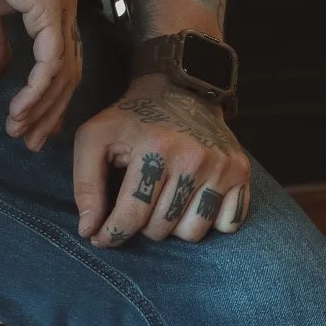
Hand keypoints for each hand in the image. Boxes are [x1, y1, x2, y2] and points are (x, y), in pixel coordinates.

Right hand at [0, 0, 81, 148]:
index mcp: (54, 7)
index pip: (62, 61)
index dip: (50, 96)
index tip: (35, 125)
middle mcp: (66, 9)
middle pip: (68, 73)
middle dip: (49, 111)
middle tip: (29, 141)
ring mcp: (61, 8)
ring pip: (62, 73)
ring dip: (40, 107)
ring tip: (17, 130)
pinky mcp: (48, 8)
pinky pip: (51, 61)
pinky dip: (37, 89)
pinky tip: (20, 108)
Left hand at [73, 79, 250, 247]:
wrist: (181, 89)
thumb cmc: (132, 119)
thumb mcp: (95, 138)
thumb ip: (85, 185)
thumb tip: (89, 230)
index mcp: (154, 148)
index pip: (131, 216)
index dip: (110, 233)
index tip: (100, 237)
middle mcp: (193, 158)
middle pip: (161, 229)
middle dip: (142, 225)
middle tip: (138, 203)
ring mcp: (221, 165)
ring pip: (193, 233)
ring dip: (174, 226)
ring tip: (164, 201)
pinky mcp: (240, 171)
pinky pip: (227, 224)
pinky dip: (209, 222)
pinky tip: (193, 201)